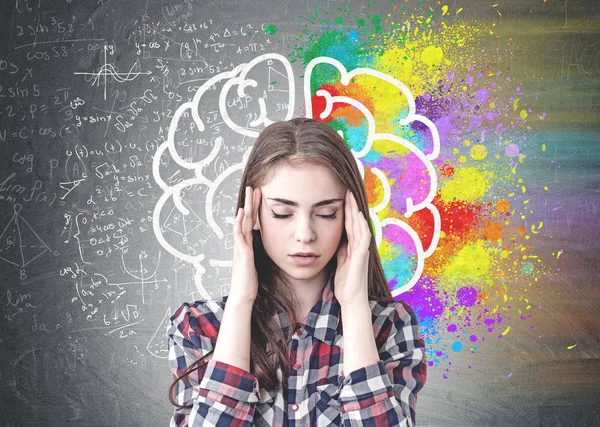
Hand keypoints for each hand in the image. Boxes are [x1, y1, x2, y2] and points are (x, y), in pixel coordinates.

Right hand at [230, 186, 260, 303]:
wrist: (243, 296)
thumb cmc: (250, 282)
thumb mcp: (255, 263)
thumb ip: (256, 253)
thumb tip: (261, 246)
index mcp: (246, 245)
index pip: (250, 223)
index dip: (254, 209)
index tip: (259, 196)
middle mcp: (241, 244)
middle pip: (245, 219)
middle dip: (250, 203)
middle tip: (254, 187)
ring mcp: (240, 248)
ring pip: (242, 223)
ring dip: (245, 207)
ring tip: (249, 194)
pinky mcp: (242, 254)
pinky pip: (239, 236)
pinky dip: (239, 224)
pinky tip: (240, 214)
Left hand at [334, 189, 370, 305]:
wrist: (351, 300)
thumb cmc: (346, 283)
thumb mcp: (340, 262)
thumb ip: (342, 250)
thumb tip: (339, 239)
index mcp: (353, 247)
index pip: (349, 225)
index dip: (346, 211)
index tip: (342, 196)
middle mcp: (359, 247)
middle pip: (355, 222)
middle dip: (351, 206)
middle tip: (347, 189)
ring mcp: (361, 251)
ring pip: (360, 227)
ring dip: (356, 212)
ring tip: (351, 197)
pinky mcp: (361, 258)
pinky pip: (363, 239)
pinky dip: (362, 228)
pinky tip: (360, 218)